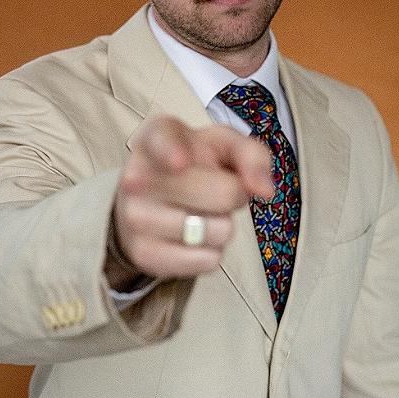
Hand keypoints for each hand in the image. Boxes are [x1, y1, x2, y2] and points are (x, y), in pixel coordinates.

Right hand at [109, 116, 273, 283]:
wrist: (151, 198)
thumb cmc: (195, 165)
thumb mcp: (224, 146)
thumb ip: (252, 155)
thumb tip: (263, 190)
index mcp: (155, 137)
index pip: (161, 140)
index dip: (173, 152)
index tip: (180, 162)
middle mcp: (136, 175)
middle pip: (222, 194)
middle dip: (234, 194)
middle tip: (216, 189)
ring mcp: (134, 217)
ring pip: (217, 231)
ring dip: (222, 225)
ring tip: (199, 212)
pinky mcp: (143, 253)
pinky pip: (206, 260)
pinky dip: (211, 252)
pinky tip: (191, 237)